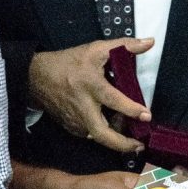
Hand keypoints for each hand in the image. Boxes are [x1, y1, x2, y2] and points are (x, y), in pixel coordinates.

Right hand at [28, 38, 153, 152]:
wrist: (37, 78)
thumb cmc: (70, 62)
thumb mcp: (96, 49)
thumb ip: (125, 45)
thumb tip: (150, 42)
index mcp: (90, 85)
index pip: (113, 100)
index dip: (131, 109)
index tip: (147, 115)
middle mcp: (83, 106)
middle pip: (102, 134)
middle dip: (122, 143)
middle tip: (139, 146)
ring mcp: (75, 120)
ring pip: (98, 136)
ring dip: (116, 138)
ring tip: (131, 135)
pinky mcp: (71, 127)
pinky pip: (91, 134)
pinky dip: (105, 134)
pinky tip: (115, 129)